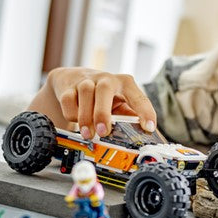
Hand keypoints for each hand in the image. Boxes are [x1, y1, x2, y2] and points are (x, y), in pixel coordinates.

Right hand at [28, 67, 156, 139]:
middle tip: (104, 132)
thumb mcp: (119, 103)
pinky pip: (68, 100)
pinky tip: (76, 121)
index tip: (149, 127)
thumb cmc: (102, 96)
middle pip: (104, 90)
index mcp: (125, 84)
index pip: (138, 96)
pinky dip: (72, 114)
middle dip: (103, 113)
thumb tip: (145, 138)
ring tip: (88, 134)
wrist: (72, 79)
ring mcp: (86, 81)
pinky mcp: (69, 86)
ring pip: (85, 94)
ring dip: (86, 117)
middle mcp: (106, 79)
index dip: (145, 111)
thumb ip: (130, 117)